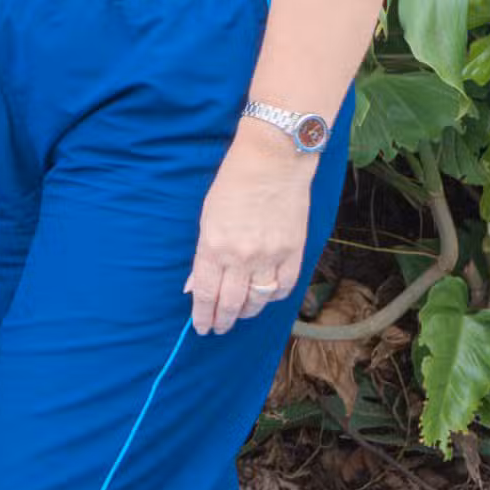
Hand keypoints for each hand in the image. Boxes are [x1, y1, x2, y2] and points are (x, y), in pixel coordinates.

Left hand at [185, 123, 314, 336]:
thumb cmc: (234, 182)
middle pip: (231, 303)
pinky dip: (274, 297)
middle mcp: (242, 257)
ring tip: (239, 315)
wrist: (274, 160)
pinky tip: (266, 297)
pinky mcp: (294, 252)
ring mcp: (270, 256)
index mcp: (214, 247)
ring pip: (258, 300)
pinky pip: (285, 287)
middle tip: (218, 328)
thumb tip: (195, 284)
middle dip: (222, 321)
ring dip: (247, 312)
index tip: (201, 327)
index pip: (205, 293)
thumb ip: (204, 254)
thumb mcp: (208, 217)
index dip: (202, 315)